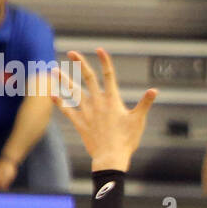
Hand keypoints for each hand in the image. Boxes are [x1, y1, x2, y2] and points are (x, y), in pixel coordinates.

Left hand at [53, 47, 156, 170]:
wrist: (111, 157)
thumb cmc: (127, 140)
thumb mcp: (139, 120)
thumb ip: (145, 103)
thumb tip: (154, 90)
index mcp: (113, 100)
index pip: (109, 76)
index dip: (105, 62)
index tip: (100, 49)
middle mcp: (98, 103)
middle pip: (88, 79)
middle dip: (80, 64)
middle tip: (72, 53)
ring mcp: (87, 112)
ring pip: (73, 92)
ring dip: (64, 80)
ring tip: (55, 70)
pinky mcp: (80, 123)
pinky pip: (67, 111)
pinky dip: (60, 103)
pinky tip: (52, 94)